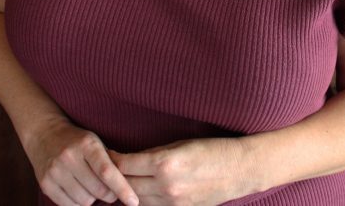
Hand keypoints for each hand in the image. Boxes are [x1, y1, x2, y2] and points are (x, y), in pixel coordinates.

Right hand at [24, 117, 138, 205]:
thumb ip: (109, 162)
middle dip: (108, 195)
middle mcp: (69, 156)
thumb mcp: (95, 143)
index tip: (133, 201)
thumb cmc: (78, 140)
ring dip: (92, 199)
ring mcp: (55, 171)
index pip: (107, 171)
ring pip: (84, 201)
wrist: (45, 133)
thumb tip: (126, 188)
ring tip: (90, 187)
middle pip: (97, 190)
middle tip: (109, 190)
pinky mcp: (45, 184)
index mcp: (87, 144)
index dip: (122, 188)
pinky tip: (78, 191)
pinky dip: (78, 203)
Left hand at [110, 137, 255, 205]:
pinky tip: (141, 191)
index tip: (106, 154)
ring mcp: (173, 202)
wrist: (238, 169)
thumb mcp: (180, 144)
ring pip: (137, 200)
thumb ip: (154, 154)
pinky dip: (143, 200)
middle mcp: (165, 185)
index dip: (112, 160)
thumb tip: (131, 159)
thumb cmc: (211, 149)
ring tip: (121, 181)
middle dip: (115, 177)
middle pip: (127, 186)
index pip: (125, 165)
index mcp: (165, 162)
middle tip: (107, 168)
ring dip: (128, 191)